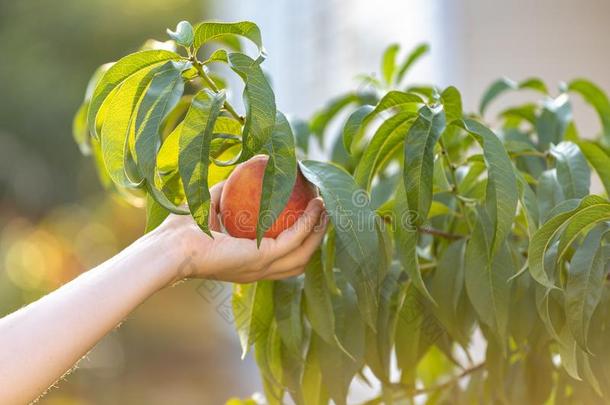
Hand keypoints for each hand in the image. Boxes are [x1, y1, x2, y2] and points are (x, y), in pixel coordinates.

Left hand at [157, 181, 327, 283]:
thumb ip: (229, 189)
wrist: (171, 246)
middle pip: (300, 258)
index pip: (282, 258)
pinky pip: (295, 238)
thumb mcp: (211, 204)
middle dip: (316, 237)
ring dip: (318, 230)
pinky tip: (316, 205)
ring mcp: (262, 267)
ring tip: (325, 206)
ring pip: (304, 252)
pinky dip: (308, 222)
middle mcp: (258, 271)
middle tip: (323, 211)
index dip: (299, 240)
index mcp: (247, 264)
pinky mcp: (263, 258)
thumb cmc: (182, 230)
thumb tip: (245, 169)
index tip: (307, 216)